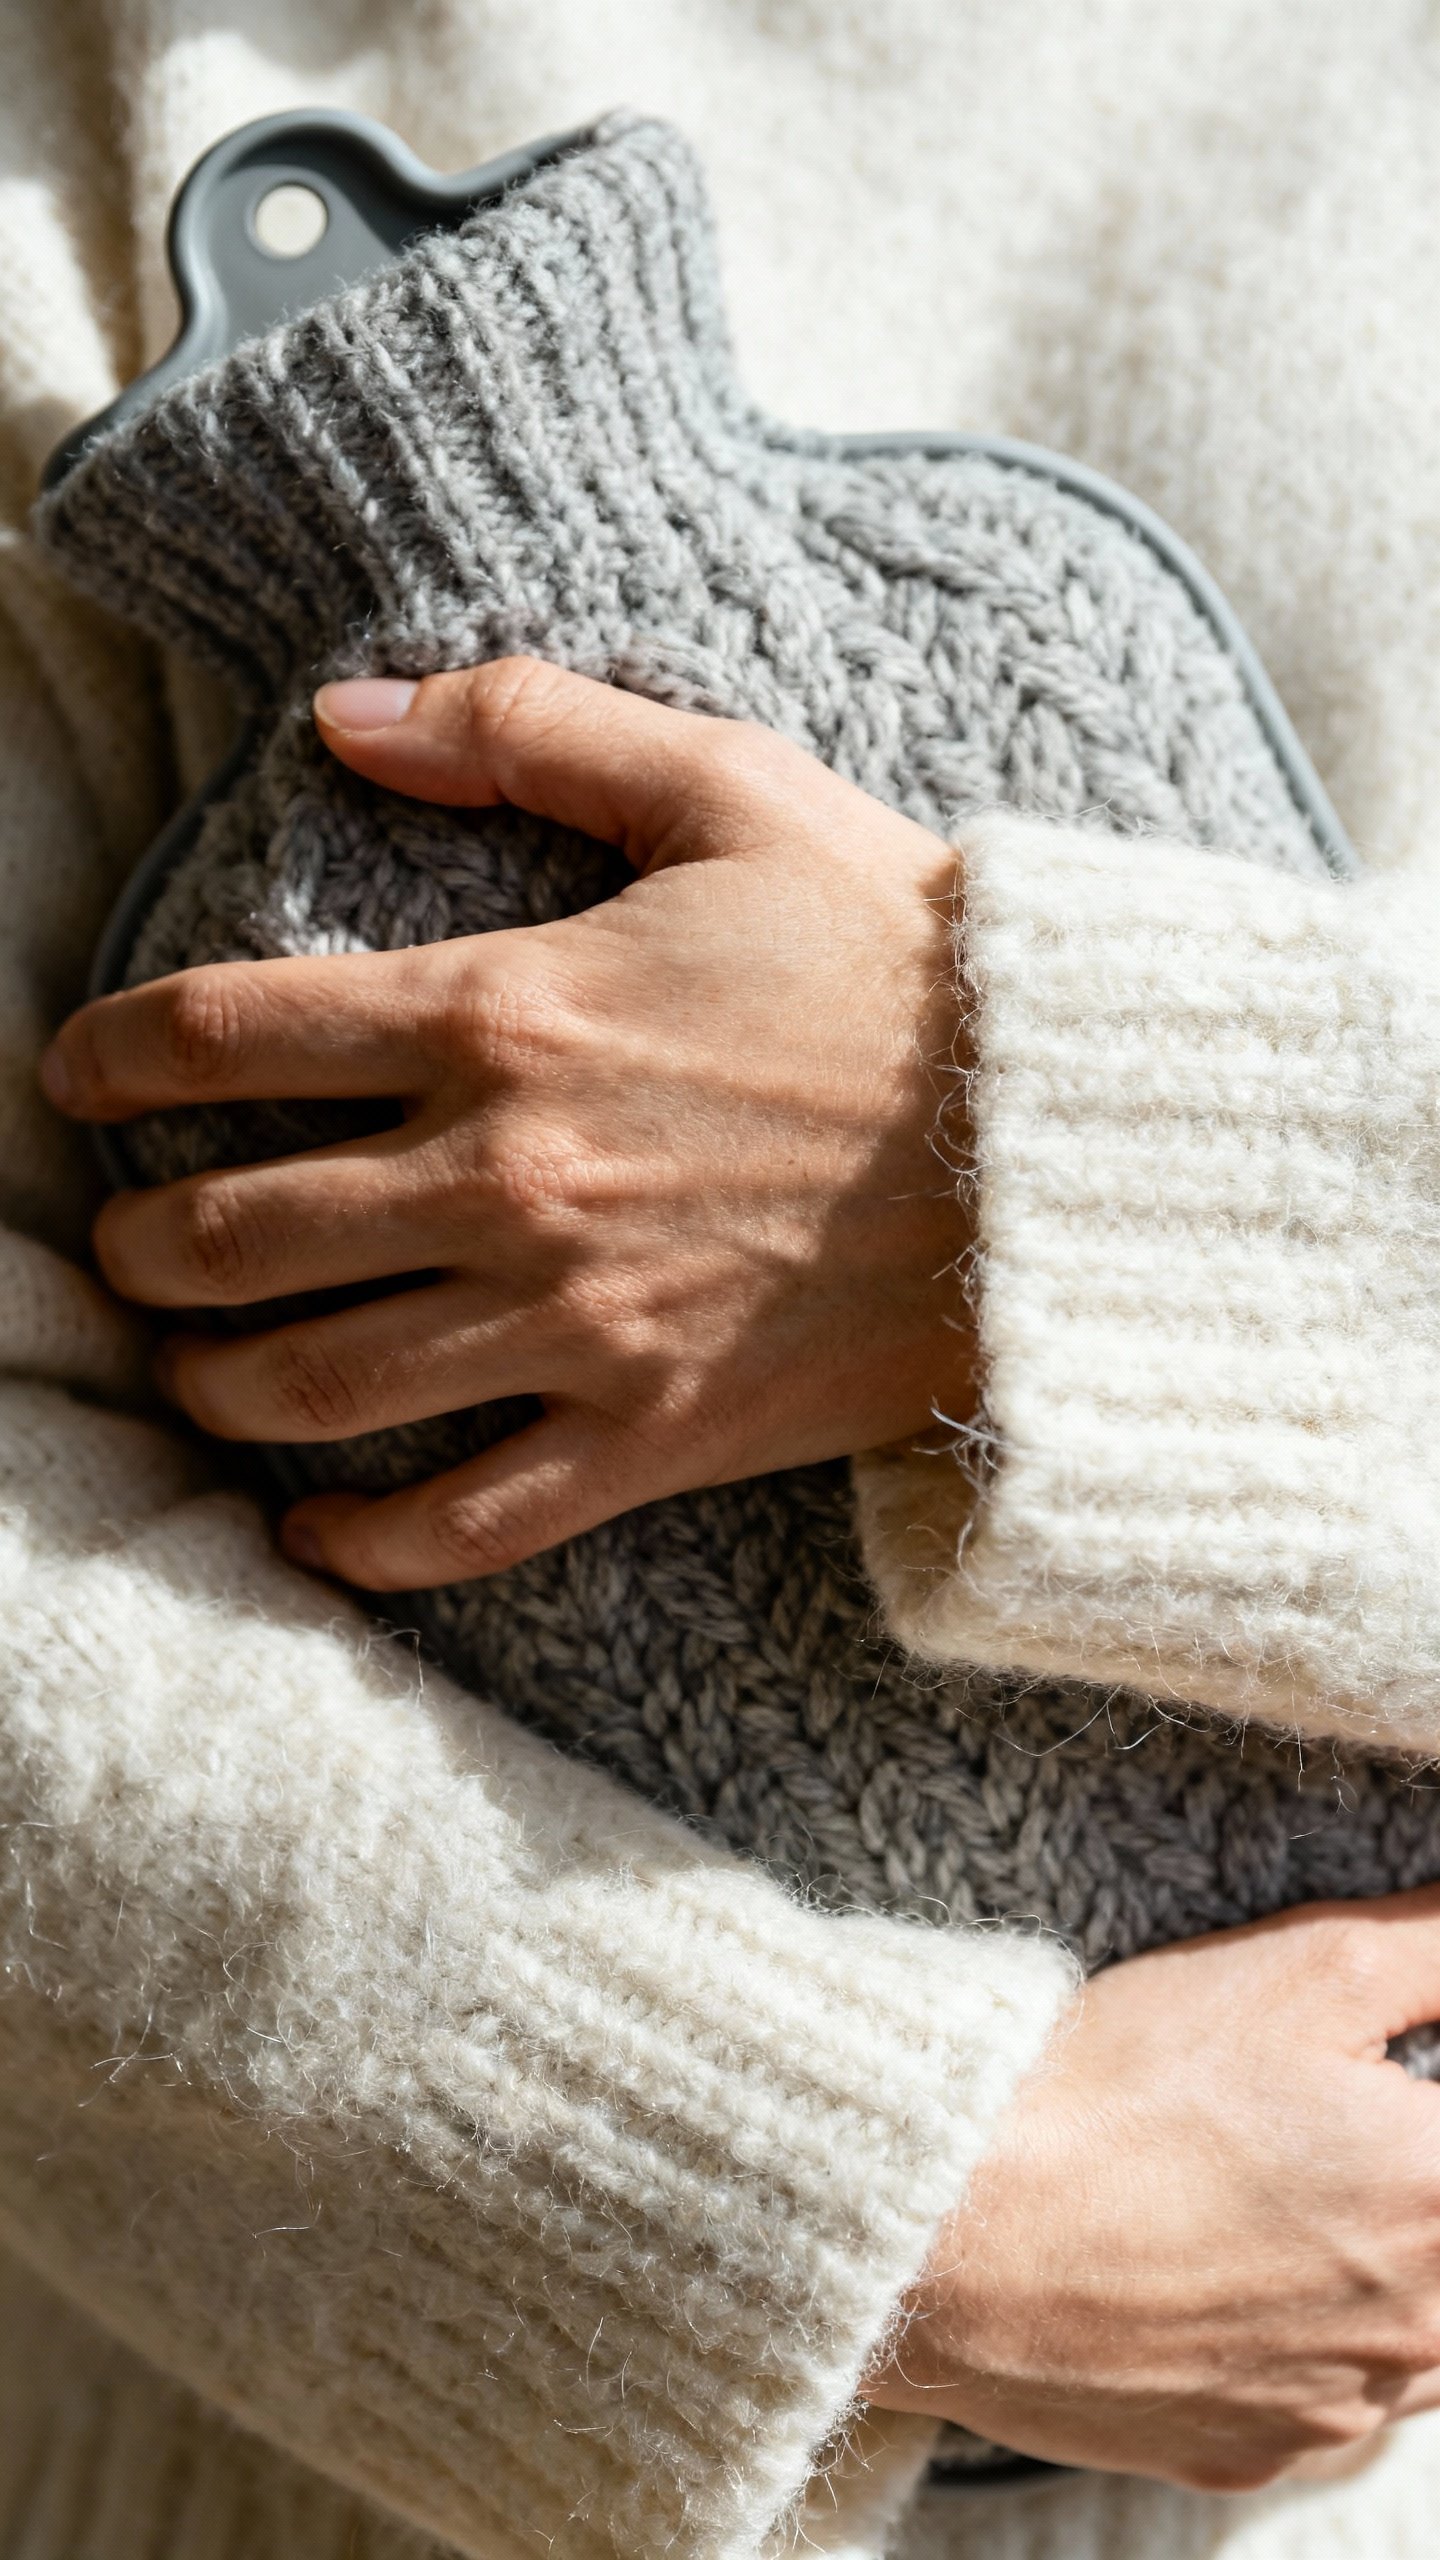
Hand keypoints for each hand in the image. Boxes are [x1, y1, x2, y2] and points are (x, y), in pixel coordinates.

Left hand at [41, 659, 972, 1588]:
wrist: (1068, 1136)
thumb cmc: (899, 953)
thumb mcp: (730, 787)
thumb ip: (526, 729)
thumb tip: (341, 716)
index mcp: (508, 1012)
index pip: (225, 1034)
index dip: (109, 1055)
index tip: (75, 1076)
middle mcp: (509, 1177)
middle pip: (233, 1232)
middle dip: (140, 1246)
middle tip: (127, 1248)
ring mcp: (575, 1322)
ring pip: (314, 1388)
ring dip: (211, 1385)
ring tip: (190, 1371)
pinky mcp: (649, 1433)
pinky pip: (463, 1520)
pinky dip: (362, 1542)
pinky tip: (309, 1532)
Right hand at [865, 1891, 1439, 2490]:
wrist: (954, 2229)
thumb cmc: (1127, 2087)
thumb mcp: (1309, 1968)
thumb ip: (1434, 1944)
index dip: (1412, 2091)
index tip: (1371, 2069)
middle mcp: (1420, 2331)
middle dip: (1398, 2167)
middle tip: (1298, 2115)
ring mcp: (1336, 2410)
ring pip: (1411, 2333)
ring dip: (1374, 2262)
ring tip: (1266, 2185)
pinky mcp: (1251, 2452)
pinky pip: (1318, 2397)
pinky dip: (1292, 2335)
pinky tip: (1215, 2267)